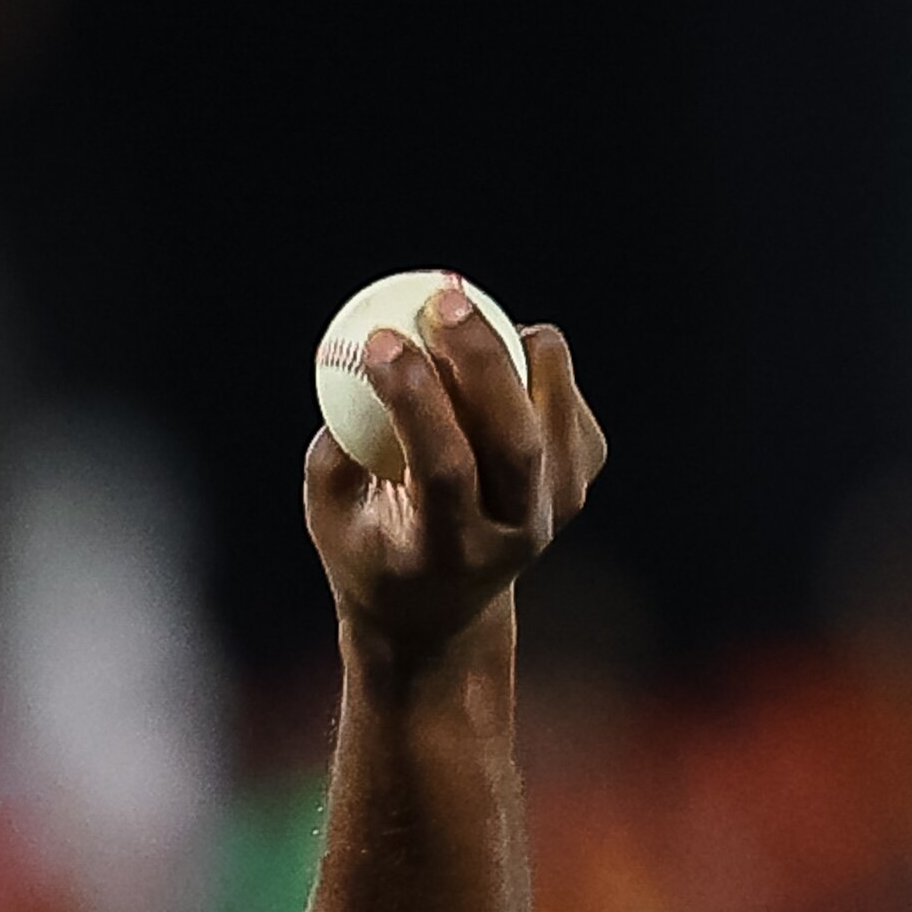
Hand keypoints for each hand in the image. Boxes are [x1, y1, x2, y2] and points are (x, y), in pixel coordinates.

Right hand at [307, 282, 609, 672]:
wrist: (440, 610)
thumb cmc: (367, 547)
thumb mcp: (330, 510)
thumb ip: (338, 442)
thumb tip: (351, 355)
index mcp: (447, 550)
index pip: (444, 466)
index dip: (414, 399)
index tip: (380, 341)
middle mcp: (516, 533)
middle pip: (517, 438)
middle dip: (481, 360)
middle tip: (442, 300)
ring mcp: (560, 506)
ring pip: (554, 408)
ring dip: (511, 350)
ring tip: (458, 325)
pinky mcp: (581, 475)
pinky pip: (564, 396)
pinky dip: (528, 364)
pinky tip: (485, 370)